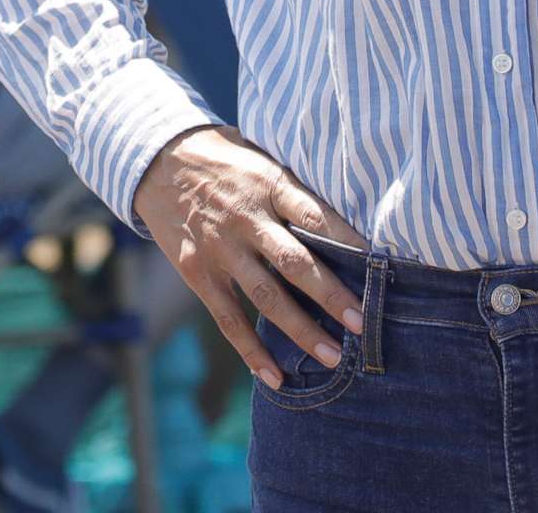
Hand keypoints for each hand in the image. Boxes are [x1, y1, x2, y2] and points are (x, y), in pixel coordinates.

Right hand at [133, 125, 367, 390]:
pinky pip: (228, 318)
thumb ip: (295, 193)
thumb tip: (348, 232)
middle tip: (364, 325)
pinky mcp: (197, 271)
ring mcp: (220, 247)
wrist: (157, 159)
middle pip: (295, 263)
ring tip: (333, 358)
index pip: (317, 216)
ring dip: (302, 331)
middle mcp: (246, 217)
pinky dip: (251, 351)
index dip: (349, 244)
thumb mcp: (263, 161)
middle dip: (332, 297)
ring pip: (266, 297)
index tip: (380, 271)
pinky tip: (275, 377)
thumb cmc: (226, 161)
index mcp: (270, 184)